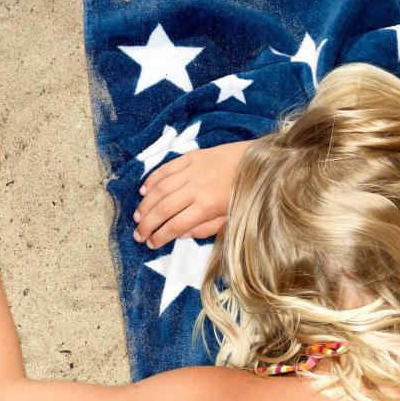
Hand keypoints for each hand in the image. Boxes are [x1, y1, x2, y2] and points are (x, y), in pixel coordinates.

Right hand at [132, 140, 252, 248]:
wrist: (262, 162)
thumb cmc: (249, 194)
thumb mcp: (232, 219)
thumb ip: (207, 228)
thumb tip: (182, 234)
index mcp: (207, 206)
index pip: (176, 225)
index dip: (160, 237)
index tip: (150, 244)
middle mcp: (196, 187)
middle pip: (163, 209)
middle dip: (147, 224)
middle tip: (137, 235)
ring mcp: (192, 170)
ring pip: (160, 189)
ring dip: (145, 204)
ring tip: (137, 217)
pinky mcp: (191, 156)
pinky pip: (166, 169)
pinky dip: (152, 180)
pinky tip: (144, 191)